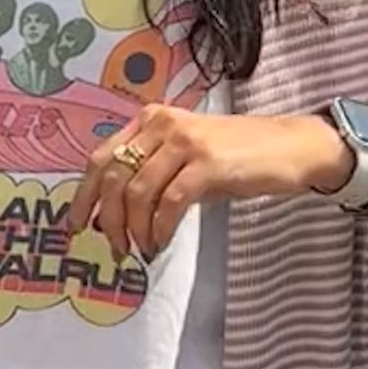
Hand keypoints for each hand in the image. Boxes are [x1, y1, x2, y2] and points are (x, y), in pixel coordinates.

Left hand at [67, 102, 350, 263]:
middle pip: (114, 175)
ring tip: (143, 249)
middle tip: (115, 248)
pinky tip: (162, 243)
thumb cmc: (238, 156)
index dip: (84, 195)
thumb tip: (116, 215)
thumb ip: (152, 173)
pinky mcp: (208, 163)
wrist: (291, 147)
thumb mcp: (186, 156)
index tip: (76, 226)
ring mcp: (186, 141)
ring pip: (138, 192)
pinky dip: (160, 228)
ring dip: (135, 229)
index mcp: (151, 119)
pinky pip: (170, 202)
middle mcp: (163, 124)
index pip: (101, 156)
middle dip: (108, 219)